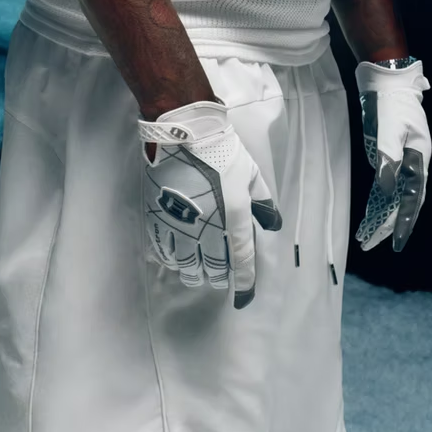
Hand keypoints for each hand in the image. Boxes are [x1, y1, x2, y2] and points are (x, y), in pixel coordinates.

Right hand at [139, 100, 282, 308]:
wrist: (183, 132)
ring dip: (193, 273)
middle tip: (218, 277)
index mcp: (233, 216)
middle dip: (217, 277)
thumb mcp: (251, 174)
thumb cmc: (221, 151)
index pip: (242, 259)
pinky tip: (173, 259)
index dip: (244, 283)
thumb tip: (272, 225)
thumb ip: (264, 202)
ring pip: (186, 264)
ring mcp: (180, 224)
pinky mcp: (158, 217)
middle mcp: (206, 226)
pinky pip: (163, 250)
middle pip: (212, 267)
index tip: (244, 299)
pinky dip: (170, 260)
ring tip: (196, 272)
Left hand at [354, 60, 431, 252]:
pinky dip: (378, 199)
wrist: (387, 80)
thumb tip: (386, 190)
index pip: (412, 199)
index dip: (403, 222)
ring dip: (381, 215)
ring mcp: (402, 159)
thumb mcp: (389, 131)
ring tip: (366, 236)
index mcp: (419, 160)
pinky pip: (385, 183)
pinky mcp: (389, 154)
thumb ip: (388, 160)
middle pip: (402, 202)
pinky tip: (370, 212)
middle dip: (388, 225)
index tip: (394, 244)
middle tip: (370, 245)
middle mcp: (413, 164)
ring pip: (393, 195)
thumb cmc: (392, 104)